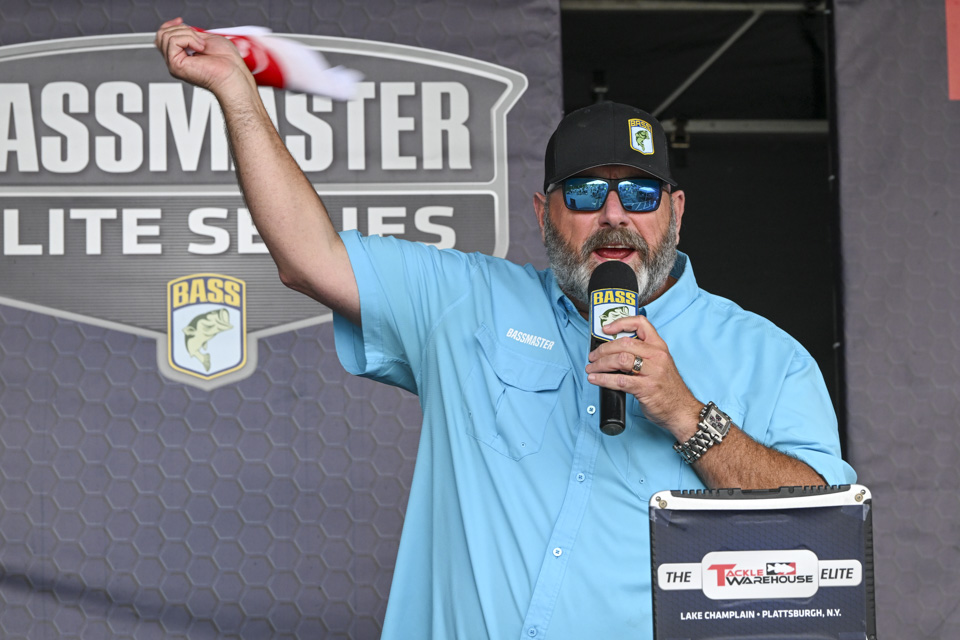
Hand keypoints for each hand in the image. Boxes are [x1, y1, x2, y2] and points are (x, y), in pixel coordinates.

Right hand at [154, 18, 252, 96]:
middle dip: (183, 29)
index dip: (170, 25)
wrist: (232, 74)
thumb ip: (191, 34)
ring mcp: (174, 64)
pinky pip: (172, 41)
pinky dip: (188, 39)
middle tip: (200, 40)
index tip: (181, 21)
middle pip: (163, 34)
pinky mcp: (175, 65)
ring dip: (188, 35)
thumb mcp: (206, 40)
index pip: (164, 37)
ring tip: (201, 45)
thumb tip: (181, 26)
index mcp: (182, 56)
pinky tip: (199, 48)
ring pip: (166, 36)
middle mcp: (176, 61)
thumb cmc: (227, 62)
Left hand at [585, 314, 701, 438]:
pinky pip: (619, 380)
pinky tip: (595, 379)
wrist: (681, 410)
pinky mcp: (646, 388)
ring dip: (601, 364)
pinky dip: (603, 379)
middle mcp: (657, 356)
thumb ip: (642, 355)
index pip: (641, 324)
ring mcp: (653, 372)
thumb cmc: (667, 388)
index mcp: (659, 347)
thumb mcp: (659, 364)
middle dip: (603, 349)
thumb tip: (613, 351)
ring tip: (591, 368)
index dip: (620, 323)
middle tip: (593, 356)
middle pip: (624, 343)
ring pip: (620, 359)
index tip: (606, 329)